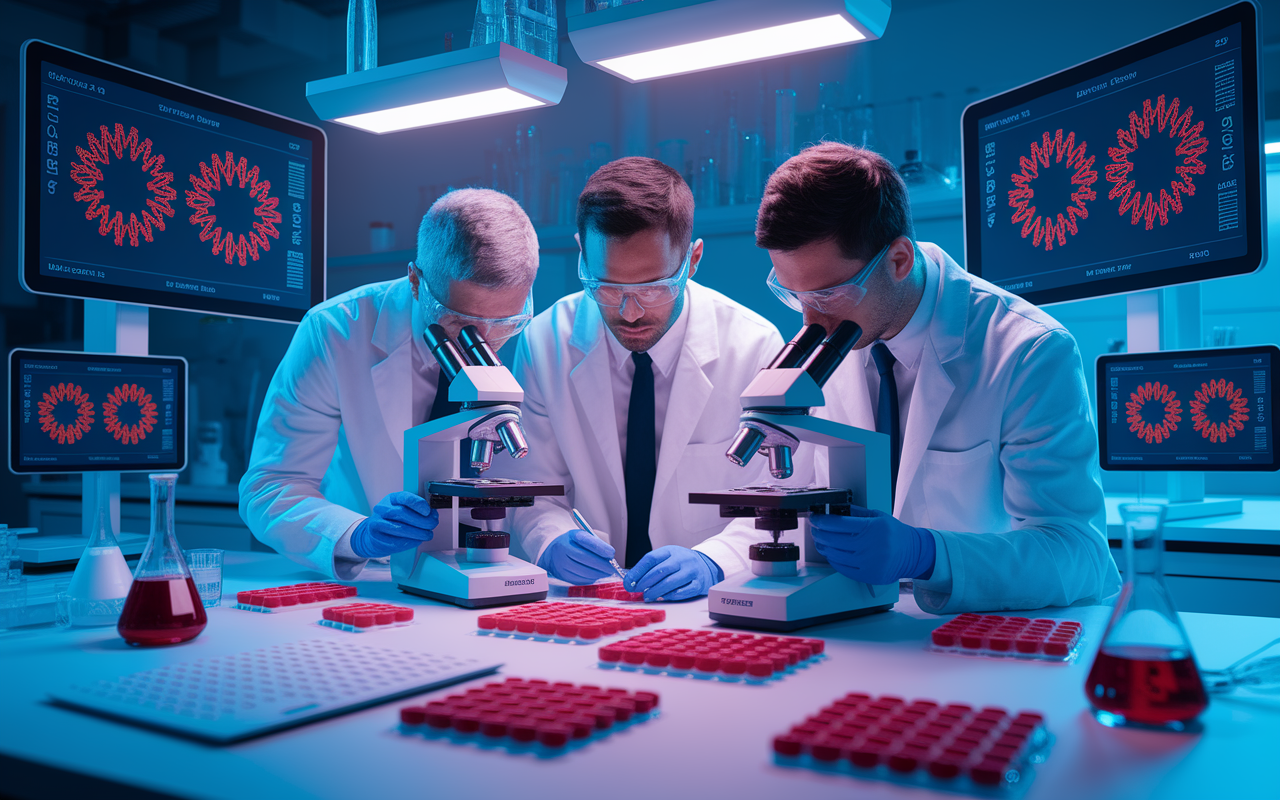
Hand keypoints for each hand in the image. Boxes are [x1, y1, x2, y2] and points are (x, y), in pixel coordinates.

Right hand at [350, 492, 438, 558]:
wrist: (373, 535)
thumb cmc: (393, 521)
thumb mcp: (403, 509)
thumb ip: (417, 510)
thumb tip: (432, 516)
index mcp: (391, 498)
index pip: (405, 497)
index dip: (418, 504)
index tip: (428, 511)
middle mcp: (382, 508)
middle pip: (402, 513)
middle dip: (421, 520)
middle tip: (432, 525)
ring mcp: (377, 522)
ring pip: (399, 528)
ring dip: (417, 533)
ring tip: (427, 535)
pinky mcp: (376, 537)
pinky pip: (395, 541)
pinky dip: (410, 542)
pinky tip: (417, 541)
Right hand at [538, 530, 617, 584]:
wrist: (554, 552)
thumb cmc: (574, 544)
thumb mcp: (586, 536)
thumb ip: (598, 542)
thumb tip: (609, 556)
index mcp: (571, 535)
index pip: (586, 540)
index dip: (600, 547)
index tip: (612, 553)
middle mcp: (563, 548)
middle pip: (585, 558)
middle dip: (602, 564)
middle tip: (613, 568)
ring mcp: (561, 563)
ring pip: (583, 571)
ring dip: (598, 573)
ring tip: (606, 572)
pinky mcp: (562, 575)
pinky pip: (580, 579)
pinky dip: (591, 578)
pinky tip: (596, 575)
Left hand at [624, 546, 722, 601]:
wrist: (706, 566)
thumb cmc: (681, 564)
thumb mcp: (667, 558)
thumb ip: (652, 567)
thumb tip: (632, 581)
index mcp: (671, 551)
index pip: (651, 558)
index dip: (638, 571)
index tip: (629, 581)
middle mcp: (682, 559)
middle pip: (660, 571)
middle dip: (645, 582)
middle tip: (636, 590)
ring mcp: (691, 571)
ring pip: (671, 582)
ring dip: (656, 591)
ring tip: (647, 596)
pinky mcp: (698, 584)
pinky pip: (682, 592)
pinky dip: (670, 596)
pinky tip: (663, 597)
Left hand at [810, 507, 935, 584]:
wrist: (913, 554)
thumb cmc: (894, 533)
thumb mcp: (878, 516)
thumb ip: (856, 512)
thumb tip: (833, 509)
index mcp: (872, 528)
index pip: (838, 523)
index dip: (822, 520)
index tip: (815, 518)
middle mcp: (870, 546)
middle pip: (833, 540)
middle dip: (819, 533)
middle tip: (814, 528)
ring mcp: (868, 563)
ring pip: (835, 555)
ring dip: (823, 546)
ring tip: (820, 540)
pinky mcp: (867, 576)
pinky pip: (842, 568)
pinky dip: (833, 560)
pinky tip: (831, 553)